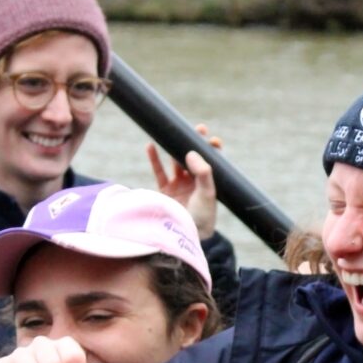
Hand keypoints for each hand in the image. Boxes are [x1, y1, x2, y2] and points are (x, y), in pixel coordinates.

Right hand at [146, 123, 220, 238]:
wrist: (185, 234)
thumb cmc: (202, 216)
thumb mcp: (207, 192)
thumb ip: (202, 171)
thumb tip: (190, 151)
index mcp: (208, 182)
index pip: (211, 161)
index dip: (211, 148)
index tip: (211, 138)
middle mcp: (194, 182)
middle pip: (192, 157)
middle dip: (193, 142)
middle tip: (195, 128)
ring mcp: (179, 185)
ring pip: (175, 162)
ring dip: (173, 148)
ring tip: (172, 134)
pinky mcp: (165, 191)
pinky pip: (158, 171)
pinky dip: (154, 158)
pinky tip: (151, 145)